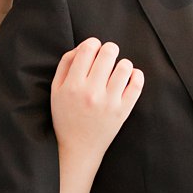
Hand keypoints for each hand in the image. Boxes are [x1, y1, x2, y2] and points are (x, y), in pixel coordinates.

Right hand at [51, 39, 143, 162]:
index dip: (93, 43)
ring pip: (125, 66)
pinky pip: (137, 84)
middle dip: (109, 50)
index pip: (88, 48)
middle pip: (109, 52)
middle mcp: (91, 92)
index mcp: (73, 85)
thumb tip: (84, 45)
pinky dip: (136, 75)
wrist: (79, 148)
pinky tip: (129, 77)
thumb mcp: (56, 90)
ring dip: (122, 64)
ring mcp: (109, 102)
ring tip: (116, 71)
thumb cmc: (66, 117)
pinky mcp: (123, 111)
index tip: (94, 50)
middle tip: (107, 58)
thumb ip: (66, 64)